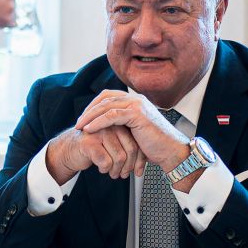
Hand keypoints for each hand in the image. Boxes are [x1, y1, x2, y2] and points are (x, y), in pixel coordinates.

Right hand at [44, 123, 144, 182]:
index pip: (136, 142)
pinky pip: (105, 161)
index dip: (139, 159)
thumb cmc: (93, 148)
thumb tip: (147, 157)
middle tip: (124, 174)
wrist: (69, 151)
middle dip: (128, 166)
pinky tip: (102, 169)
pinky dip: (105, 169)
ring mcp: (99, 132)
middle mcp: (110, 125)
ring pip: (119, 157)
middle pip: (130, 149)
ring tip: (113, 174)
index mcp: (119, 123)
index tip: (137, 170)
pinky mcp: (88, 143)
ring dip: (117, 170)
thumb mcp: (114, 144)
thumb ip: (128, 144)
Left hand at [74, 90, 191, 170]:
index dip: (93, 106)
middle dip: (88, 111)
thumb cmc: (153, 145)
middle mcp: (136, 99)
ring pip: (106, 106)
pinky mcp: (137, 114)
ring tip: (79, 128)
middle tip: (77, 124)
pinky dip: (97, 122)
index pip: (108, 96)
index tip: (83, 119)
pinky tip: (88, 130)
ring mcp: (138, 105)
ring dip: (89, 117)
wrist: (170, 151)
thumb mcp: (133, 131)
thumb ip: (121, 124)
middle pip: (105, 98)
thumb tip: (102, 125)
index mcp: (135, 101)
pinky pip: (111, 115)